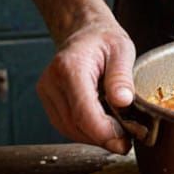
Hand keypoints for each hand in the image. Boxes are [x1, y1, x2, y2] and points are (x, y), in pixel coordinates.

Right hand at [36, 15, 136, 154]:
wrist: (86, 32)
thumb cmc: (104, 39)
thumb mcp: (122, 50)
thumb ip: (121, 76)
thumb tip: (123, 102)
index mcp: (70, 67)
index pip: (82, 111)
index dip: (103, 132)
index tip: (124, 141)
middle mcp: (51, 81)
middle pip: (75, 125)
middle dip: (102, 138)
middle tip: (127, 141)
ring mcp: (46, 92)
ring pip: (69, 130)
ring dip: (94, 137)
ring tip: (117, 133)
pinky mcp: (48, 101)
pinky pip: (65, 125)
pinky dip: (85, 131)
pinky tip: (102, 126)